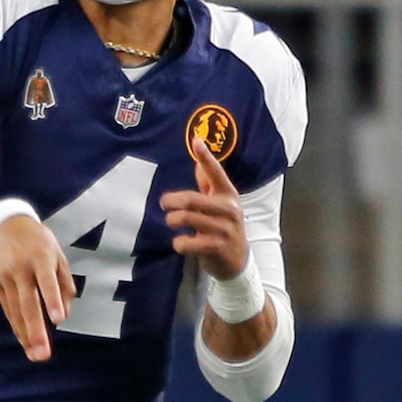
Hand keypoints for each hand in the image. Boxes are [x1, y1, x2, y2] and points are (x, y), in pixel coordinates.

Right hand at [0, 212, 72, 361]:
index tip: (58, 319)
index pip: (46, 281)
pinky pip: (9, 309)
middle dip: (36, 330)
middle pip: (27, 303)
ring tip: (36, 355)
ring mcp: (5, 278)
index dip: (52, 300)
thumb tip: (64, 314)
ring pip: (16, 311)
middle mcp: (20, 269)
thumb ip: (63, 282)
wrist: (1, 226)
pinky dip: (17, 326)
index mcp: (39, 257)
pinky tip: (25, 341)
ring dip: (26, 335)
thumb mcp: (56, 253)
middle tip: (43, 353)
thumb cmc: (37, 242)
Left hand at [161, 134, 248, 277]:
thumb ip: (208, 182)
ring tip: (172, 222)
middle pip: (191, 199)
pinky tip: (183, 242)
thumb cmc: (223, 226)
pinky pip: (185, 242)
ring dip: (172, 220)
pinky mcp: (215, 247)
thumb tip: (199, 155)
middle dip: (171, 200)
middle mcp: (228, 209)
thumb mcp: (220, 203)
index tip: (196, 140)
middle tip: (164, 203)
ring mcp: (223, 229)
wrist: (237, 260)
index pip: (216, 172)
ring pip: (185, 218)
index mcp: (228, 195)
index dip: (206, 157)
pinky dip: (178, 243)